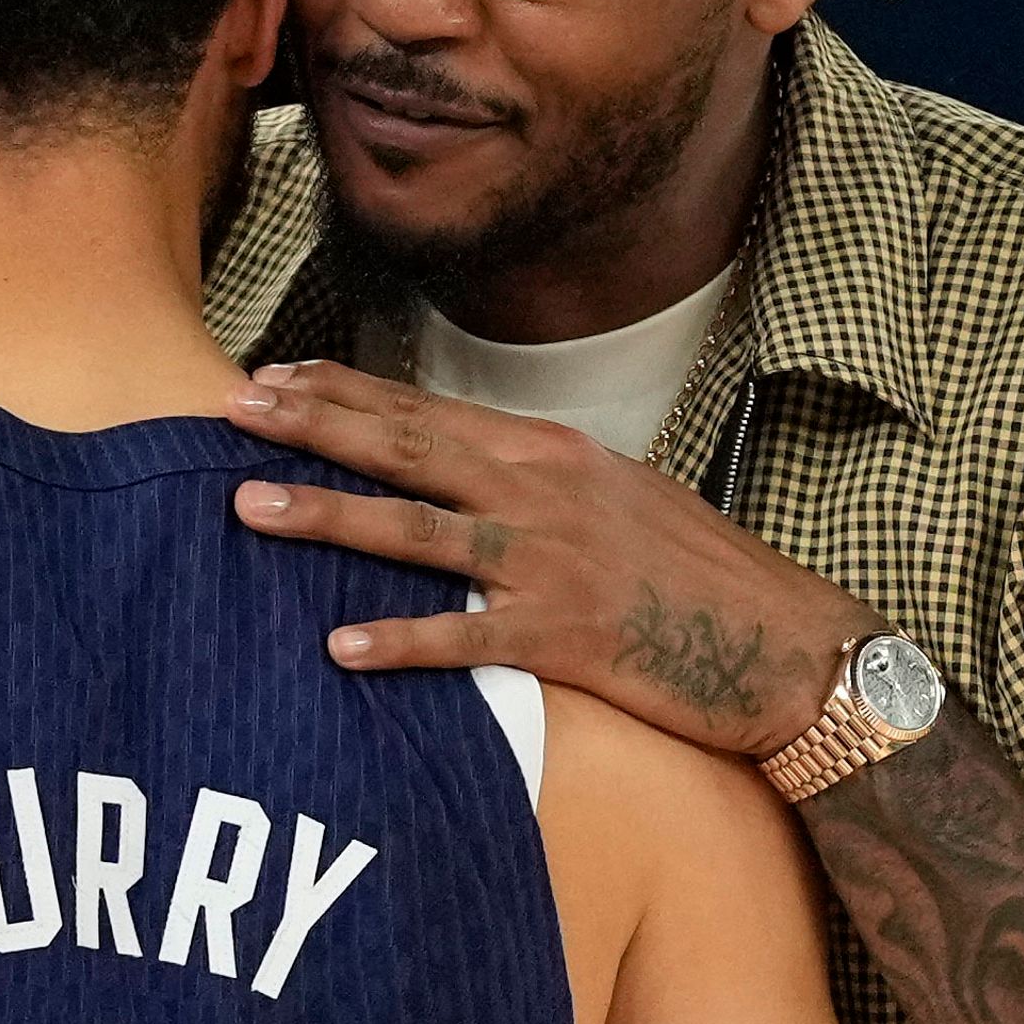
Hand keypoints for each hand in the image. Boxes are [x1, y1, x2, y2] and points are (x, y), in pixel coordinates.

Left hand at [224, 362, 877, 759]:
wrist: (792, 646)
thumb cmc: (706, 580)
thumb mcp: (621, 500)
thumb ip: (539, 483)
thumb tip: (465, 474)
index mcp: (554, 453)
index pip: (427, 411)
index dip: (346, 392)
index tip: (274, 376)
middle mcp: (545, 492)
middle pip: (408, 450)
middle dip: (313, 425)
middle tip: (231, 408)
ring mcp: (555, 561)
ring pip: (418, 530)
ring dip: (327, 517)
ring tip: (247, 507)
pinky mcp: (569, 637)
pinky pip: (468, 639)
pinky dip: (403, 641)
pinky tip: (339, 647)